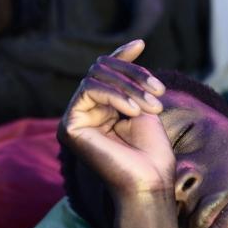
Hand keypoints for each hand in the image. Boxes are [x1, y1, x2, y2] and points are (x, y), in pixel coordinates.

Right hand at [58, 40, 175, 199]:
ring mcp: (74, 119)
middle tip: (159, 92)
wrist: (149, 183)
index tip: (141, 44)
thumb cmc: (152, 153)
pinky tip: (133, 111)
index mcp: (100, 109)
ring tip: (152, 107)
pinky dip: (114, 95)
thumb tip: (135, 44)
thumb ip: (133, 78)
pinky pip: (88, 91)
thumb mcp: (145, 103)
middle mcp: (83, 112)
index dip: (121, 57)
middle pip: (100, 69)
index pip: (104, 71)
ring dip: (129, 87)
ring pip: (95, 77)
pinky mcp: (69, 126)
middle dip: (133, 75)